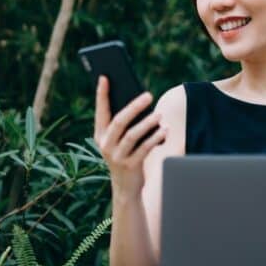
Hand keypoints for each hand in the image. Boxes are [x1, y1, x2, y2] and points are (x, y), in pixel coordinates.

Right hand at [92, 76, 165, 199]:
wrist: (125, 188)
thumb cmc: (125, 155)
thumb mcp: (120, 140)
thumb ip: (125, 124)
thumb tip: (140, 101)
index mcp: (100, 135)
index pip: (101, 111)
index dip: (102, 95)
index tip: (105, 77)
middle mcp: (105, 145)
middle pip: (119, 121)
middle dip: (134, 107)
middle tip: (148, 95)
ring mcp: (116, 156)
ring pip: (132, 135)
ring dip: (147, 123)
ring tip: (159, 114)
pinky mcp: (129, 165)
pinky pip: (144, 148)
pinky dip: (155, 137)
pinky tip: (164, 129)